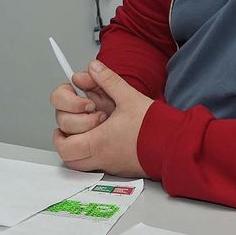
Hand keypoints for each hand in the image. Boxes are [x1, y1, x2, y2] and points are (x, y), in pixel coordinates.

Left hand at [53, 60, 152, 176]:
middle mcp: (100, 157)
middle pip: (67, 154)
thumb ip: (108, 80)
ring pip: (79, 161)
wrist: (175, 146)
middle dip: (68, 133)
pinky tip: (103, 133)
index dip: (60, 130)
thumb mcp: (129, 96)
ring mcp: (108, 164)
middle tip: (82, 118)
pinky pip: (94, 162)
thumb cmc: (155, 127)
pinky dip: (92, 149)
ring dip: (78, 143)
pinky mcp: (117, 166)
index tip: (71, 113)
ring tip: (91, 125)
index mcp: (98, 142)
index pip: (64, 145)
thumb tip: (93, 68)